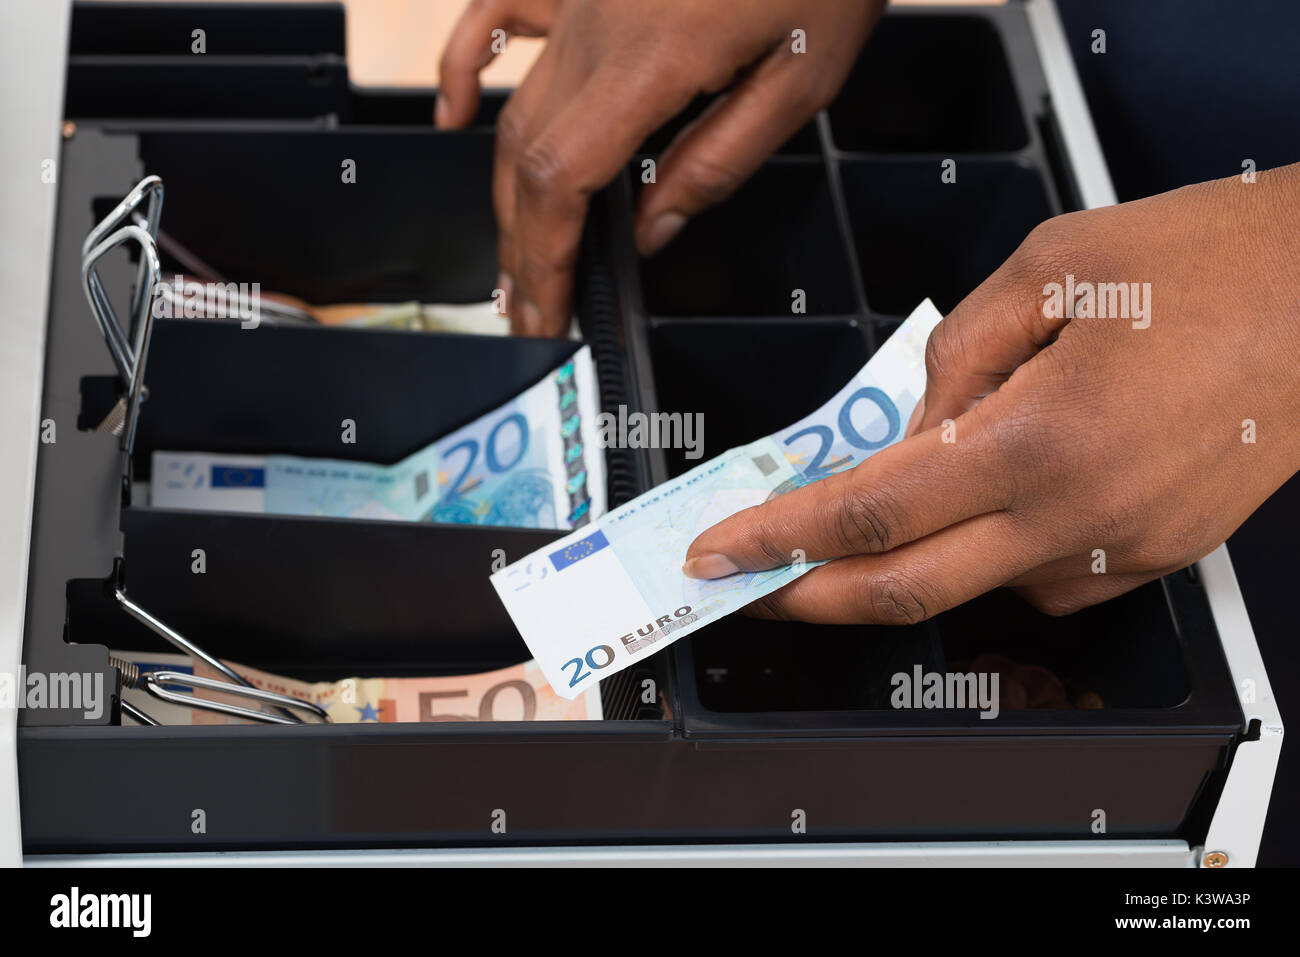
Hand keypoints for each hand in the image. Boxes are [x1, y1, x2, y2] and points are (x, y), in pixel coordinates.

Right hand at [437, 0, 883, 335]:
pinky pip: (498, 15)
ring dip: (507, 192)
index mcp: (650, 58)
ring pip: (516, 107)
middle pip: (526, 156)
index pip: (562, 181)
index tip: (546, 311)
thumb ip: (718, 161)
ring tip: (513, 257)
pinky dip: (467, 67)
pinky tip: (455, 115)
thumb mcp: (801, 78)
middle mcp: (596, 26)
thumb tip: (652, 229)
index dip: (545, 257)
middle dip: (522, 246)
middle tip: (530, 308)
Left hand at [683, 164, 1299, 620]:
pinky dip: (987, 549)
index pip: (870, 516)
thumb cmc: (1211, 265)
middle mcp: (1078, 518)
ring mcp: (1120, 552)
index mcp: (1040, 440)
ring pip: (972, 588)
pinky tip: (985, 497)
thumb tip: (906, 426)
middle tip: (751, 583)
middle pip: (905, 593)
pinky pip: (1040, 578)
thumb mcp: (1050, 267)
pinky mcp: (1152, 559)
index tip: (722, 552)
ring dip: (902, 563)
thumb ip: (953, 356)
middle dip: (809, 597)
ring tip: (868, 511)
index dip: (780, 540)